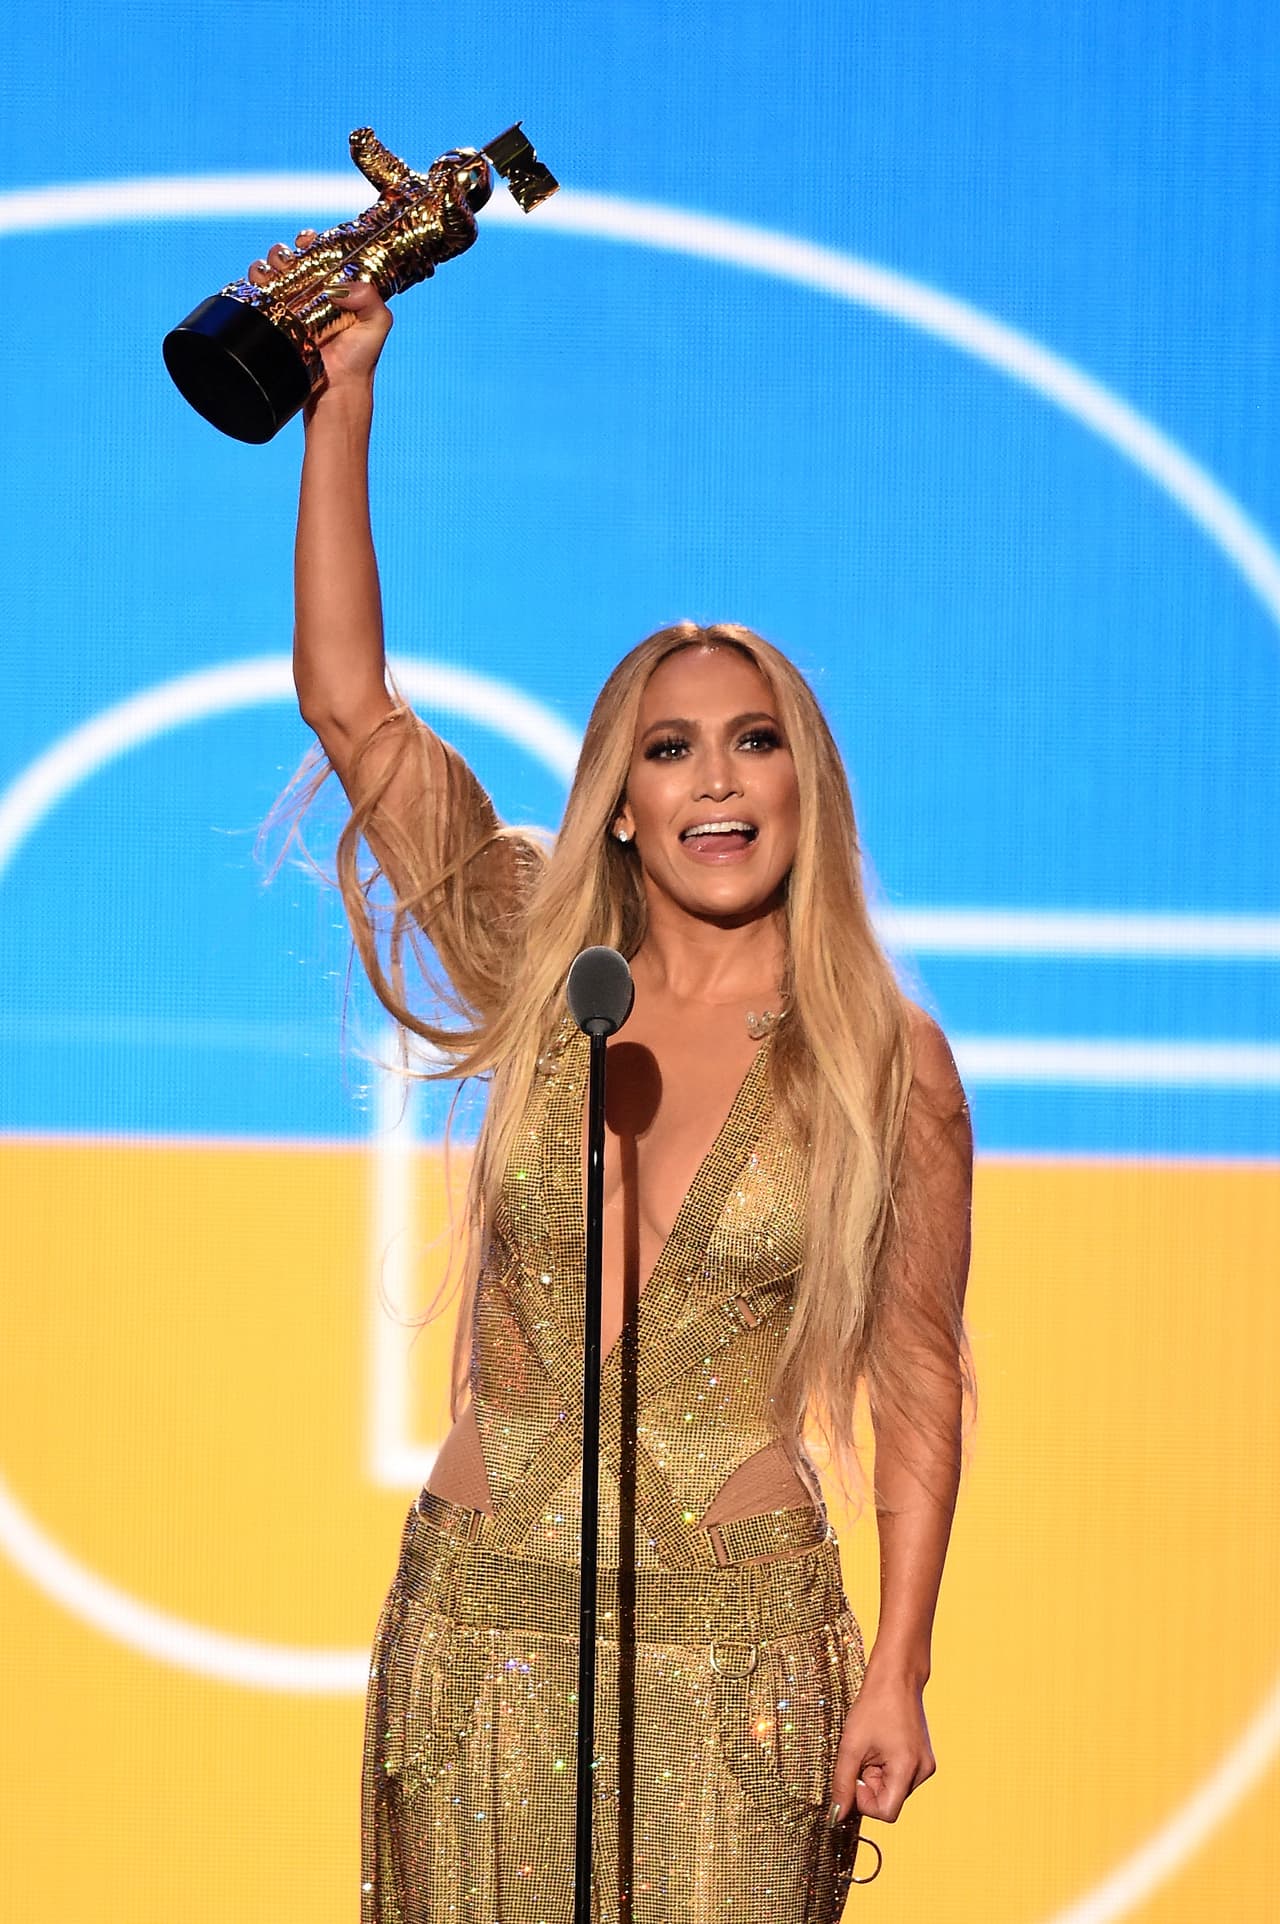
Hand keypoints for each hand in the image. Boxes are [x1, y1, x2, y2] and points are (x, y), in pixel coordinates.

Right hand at [245, 233, 392, 390]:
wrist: (336, 389)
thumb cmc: (360, 359)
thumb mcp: (378, 323)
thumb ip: (370, 298)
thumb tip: (340, 286)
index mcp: (335, 287)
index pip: (319, 253)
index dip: (311, 242)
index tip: (307, 241)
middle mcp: (311, 294)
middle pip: (290, 259)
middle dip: (284, 253)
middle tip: (289, 261)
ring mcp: (292, 308)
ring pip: (271, 274)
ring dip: (267, 266)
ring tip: (274, 273)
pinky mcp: (276, 322)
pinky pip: (259, 297)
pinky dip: (255, 284)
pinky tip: (261, 285)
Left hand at [828, 1666, 935, 1827]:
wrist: (896, 1676)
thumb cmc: (874, 1706)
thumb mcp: (851, 1746)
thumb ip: (842, 1784)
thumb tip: (836, 1816)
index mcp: (908, 1770)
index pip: (886, 1813)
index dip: (864, 1801)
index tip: (854, 1776)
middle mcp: (923, 1772)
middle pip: (889, 1801)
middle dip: (869, 1785)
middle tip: (862, 1755)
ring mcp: (925, 1765)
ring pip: (893, 1790)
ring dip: (876, 1776)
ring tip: (873, 1746)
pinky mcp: (923, 1758)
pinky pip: (899, 1777)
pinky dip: (885, 1768)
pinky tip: (881, 1744)